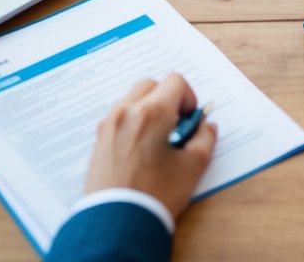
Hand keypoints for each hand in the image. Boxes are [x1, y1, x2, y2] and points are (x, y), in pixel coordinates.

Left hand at [84, 73, 216, 218]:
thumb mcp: (193, 167)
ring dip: (148, 109)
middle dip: (167, 99)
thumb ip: (204, 139)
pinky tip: (139, 149)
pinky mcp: (98, 140)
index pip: (175, 81)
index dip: (189, 97)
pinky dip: (131, 122)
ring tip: (156, 139)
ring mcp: (109, 125)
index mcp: (153, 113)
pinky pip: (118, 117)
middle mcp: (127, 112)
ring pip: (132, 99)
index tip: (189, 119)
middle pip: (151, 85)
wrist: (117, 222)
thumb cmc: (155, 194)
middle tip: (175, 126)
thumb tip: (206, 127)